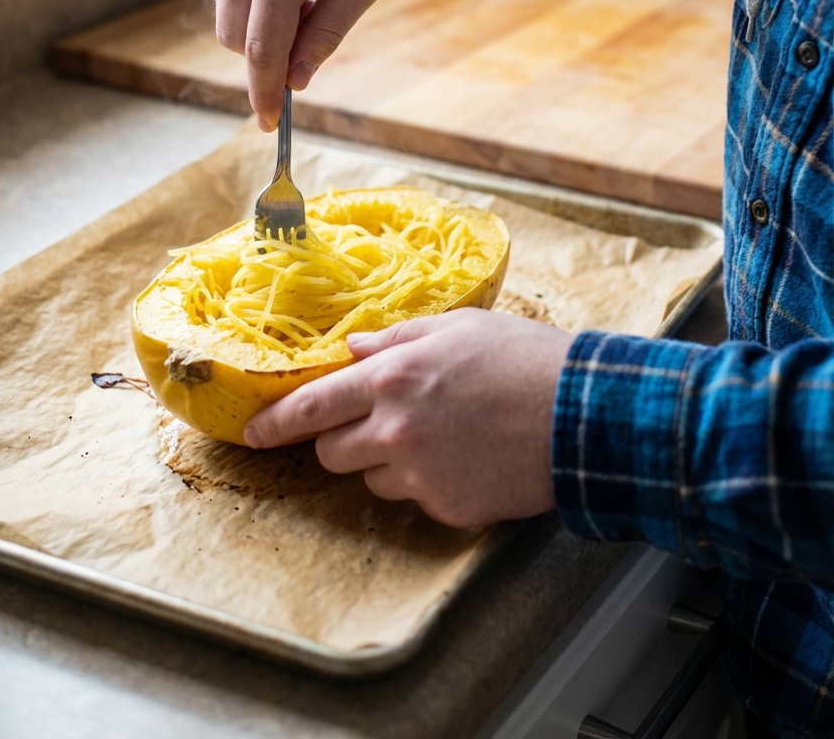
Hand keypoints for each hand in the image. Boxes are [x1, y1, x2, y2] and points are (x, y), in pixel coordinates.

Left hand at [244, 311, 574, 527]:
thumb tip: (354, 350)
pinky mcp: (446, 507)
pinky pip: (414, 498)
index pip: (312, 406)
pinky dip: (428, 482)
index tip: (254, 433)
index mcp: (393, 376)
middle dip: (343, 438)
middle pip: (332, 451)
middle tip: (379, 421)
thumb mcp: (457, 327)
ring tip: (440, 434)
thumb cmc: (523, 359)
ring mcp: (419, 474)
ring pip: (371, 477)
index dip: (277, 422)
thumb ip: (397, 340)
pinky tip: (465, 457)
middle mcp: (395, 429)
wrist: (582, 413)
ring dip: (387, 460)